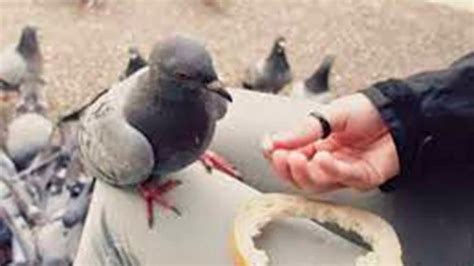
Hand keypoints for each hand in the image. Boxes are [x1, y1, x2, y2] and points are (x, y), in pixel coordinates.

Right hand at [262, 93, 399, 191]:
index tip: (268, 147)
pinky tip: (324, 158)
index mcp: (315, 146)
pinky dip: (332, 170)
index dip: (275, 156)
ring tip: (301, 158)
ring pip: (318, 185)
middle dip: (287, 170)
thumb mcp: (330, 114)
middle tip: (282, 157)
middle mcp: (327, 163)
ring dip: (306, 173)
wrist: (399, 111)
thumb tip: (273, 140)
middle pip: (299, 178)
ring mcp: (344, 172)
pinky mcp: (364, 178)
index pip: (288, 158)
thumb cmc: (366, 111)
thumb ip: (304, 130)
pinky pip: (345, 179)